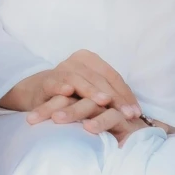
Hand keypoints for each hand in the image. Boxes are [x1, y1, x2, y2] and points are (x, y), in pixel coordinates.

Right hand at [3, 49, 142, 129]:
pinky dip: (62, 86)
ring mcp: (61, 69)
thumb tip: (136, 112)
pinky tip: (68, 92)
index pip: (113, 77)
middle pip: (100, 79)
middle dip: (115, 98)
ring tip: (104, 102)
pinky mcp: (46, 80)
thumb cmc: (71, 96)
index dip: (125, 95)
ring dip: (92, 91)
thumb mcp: (92, 94)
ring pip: (80, 79)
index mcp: (91, 60)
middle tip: (126, 115)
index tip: (136, 113)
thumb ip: (109, 97)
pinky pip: (56, 82)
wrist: (38, 94)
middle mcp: (77, 61)